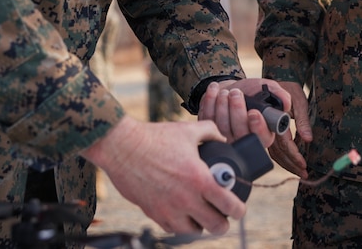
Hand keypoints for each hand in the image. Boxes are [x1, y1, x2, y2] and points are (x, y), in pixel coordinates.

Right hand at [81, 117, 243, 235]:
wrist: (122, 147)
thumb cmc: (155, 137)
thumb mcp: (188, 130)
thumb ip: (211, 132)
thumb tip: (222, 138)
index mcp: (199, 179)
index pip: (228, 205)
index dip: (238, 209)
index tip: (239, 208)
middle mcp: (186, 199)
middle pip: (215, 226)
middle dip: (223, 223)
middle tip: (223, 216)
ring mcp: (168, 210)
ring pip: (194, 232)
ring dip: (201, 225)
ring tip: (202, 215)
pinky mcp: (153, 214)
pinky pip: (173, 229)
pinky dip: (181, 224)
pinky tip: (183, 214)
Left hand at [197, 78, 290, 147]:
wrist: (232, 88)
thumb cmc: (252, 92)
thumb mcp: (268, 89)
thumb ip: (280, 96)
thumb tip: (286, 106)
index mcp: (263, 133)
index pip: (261, 137)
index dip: (257, 127)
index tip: (253, 112)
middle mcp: (244, 139)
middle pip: (239, 132)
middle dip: (236, 110)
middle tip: (236, 93)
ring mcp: (226, 137)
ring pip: (222, 127)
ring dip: (222, 106)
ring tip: (226, 92)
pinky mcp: (210, 130)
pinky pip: (208, 120)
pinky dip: (209, 103)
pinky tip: (214, 90)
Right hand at [266, 81, 310, 178]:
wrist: (253, 85)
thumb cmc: (278, 87)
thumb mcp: (294, 95)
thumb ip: (301, 116)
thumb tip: (307, 139)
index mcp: (273, 119)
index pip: (284, 143)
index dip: (294, 155)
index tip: (303, 164)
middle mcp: (265, 128)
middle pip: (278, 152)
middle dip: (292, 164)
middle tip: (304, 173)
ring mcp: (263, 132)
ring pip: (274, 153)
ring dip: (287, 164)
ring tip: (300, 172)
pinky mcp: (264, 134)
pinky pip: (272, 149)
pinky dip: (282, 158)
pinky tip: (291, 162)